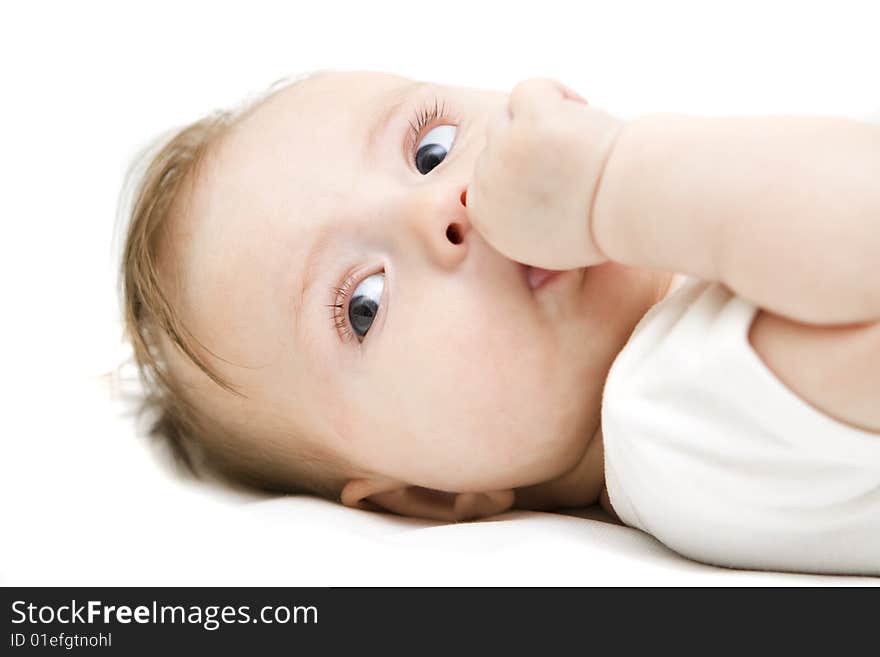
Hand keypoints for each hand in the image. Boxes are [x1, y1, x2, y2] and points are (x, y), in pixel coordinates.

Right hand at [466, 78, 623, 269]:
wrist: (628, 204)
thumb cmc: (603, 230)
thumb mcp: (555, 255)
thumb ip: (530, 243)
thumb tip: (533, 268)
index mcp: (488, 220)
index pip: (483, 183)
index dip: (513, 172)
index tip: (546, 174)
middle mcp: (487, 185)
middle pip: (493, 148)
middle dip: (525, 146)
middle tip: (567, 154)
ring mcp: (505, 149)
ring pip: (506, 118)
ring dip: (538, 119)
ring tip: (576, 132)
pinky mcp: (528, 119)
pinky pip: (529, 91)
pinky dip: (555, 94)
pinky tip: (581, 110)